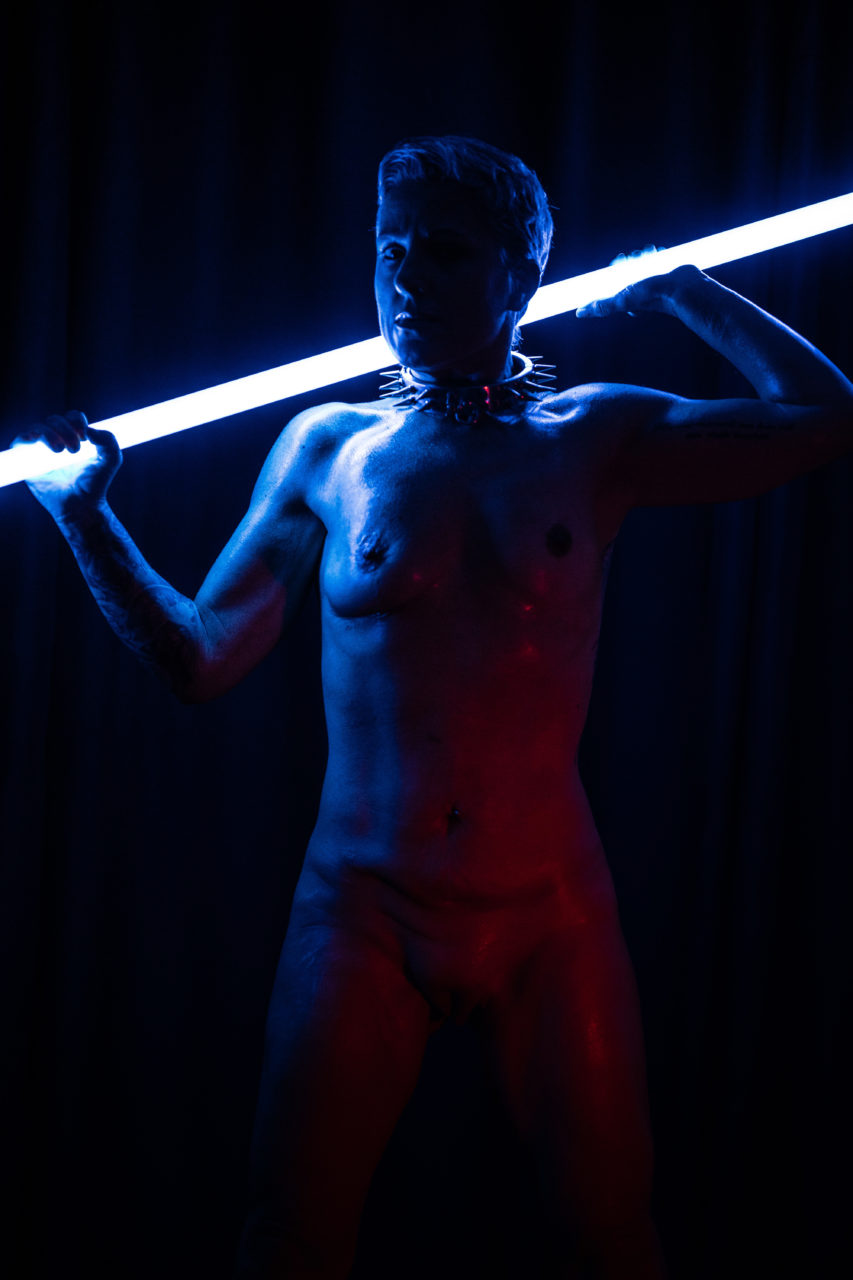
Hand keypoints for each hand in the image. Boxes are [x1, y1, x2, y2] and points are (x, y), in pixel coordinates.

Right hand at [13, 410, 121, 523]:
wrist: (82, 506)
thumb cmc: (95, 483)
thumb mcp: (111, 460)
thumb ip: (109, 441)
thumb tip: (91, 430)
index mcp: (75, 436)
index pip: (71, 417)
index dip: (76, 421)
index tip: (85, 436)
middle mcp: (56, 439)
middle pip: (55, 420)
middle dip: (65, 430)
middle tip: (75, 450)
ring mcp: (40, 449)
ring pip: (37, 427)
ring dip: (48, 434)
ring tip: (59, 451)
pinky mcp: (26, 460)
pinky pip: (19, 442)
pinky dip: (25, 437)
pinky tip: (34, 441)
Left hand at [576, 259, 702, 319]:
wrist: (683, 287)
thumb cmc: (653, 296)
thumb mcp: (622, 301)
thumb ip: (602, 306)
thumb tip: (579, 313)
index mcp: (629, 294)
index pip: (614, 277)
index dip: (616, 267)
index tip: (620, 262)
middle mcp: (641, 286)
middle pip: (629, 265)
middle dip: (631, 260)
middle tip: (637, 261)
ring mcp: (654, 277)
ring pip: (642, 259)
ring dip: (644, 254)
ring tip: (649, 257)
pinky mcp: (667, 268)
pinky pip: (658, 255)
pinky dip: (657, 252)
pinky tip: (659, 254)